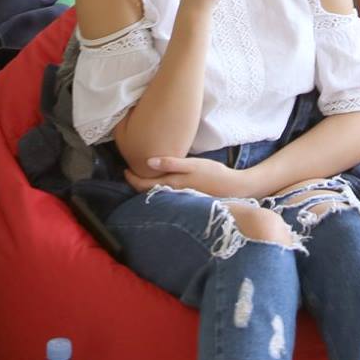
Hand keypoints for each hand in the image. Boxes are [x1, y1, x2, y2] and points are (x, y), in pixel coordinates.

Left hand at [125, 155, 245, 197]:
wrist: (234, 188)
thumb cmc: (214, 174)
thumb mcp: (193, 164)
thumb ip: (171, 163)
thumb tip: (148, 162)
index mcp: (172, 186)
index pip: (144, 186)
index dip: (132, 179)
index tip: (125, 169)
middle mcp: (173, 194)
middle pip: (148, 191)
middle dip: (137, 183)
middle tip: (129, 171)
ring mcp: (180, 198)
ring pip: (157, 193)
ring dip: (147, 185)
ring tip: (141, 175)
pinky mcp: (186, 197)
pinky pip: (166, 194)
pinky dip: (158, 188)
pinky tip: (160, 181)